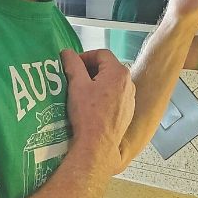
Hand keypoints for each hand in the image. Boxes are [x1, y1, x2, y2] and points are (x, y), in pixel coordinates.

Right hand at [61, 48, 135, 170]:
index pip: (102, 54)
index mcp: (118, 73)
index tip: (74, 64)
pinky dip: (104, 95)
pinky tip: (92, 105)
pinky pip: (116, 96)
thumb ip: (73, 65)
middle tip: (75, 77)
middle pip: (108, 67)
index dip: (85, 56)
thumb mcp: (77, 85)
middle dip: (91, 69)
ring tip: (82, 92)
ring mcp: (130, 98)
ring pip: (112, 82)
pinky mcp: (128, 111)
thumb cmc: (88, 114)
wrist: (98, 144)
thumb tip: (67, 53)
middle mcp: (128, 83)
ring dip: (97, 82)